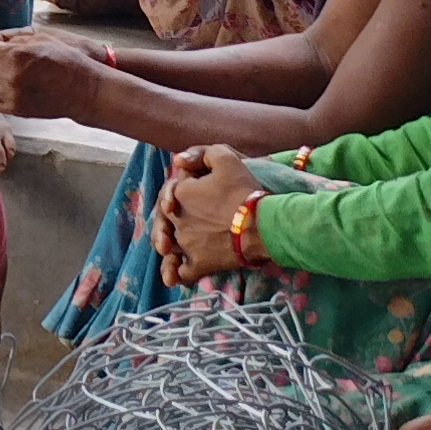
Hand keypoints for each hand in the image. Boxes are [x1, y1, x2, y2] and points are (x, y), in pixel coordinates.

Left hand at [0, 28, 114, 125]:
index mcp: (13, 55)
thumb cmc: (65, 59)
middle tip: (1, 61)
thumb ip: (12, 39)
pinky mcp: (16, 110)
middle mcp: (8, 76)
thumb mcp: (40, 38)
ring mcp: (12, 96)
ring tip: (6, 75)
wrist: (83, 90)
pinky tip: (11, 87)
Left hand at [157, 144, 263, 282]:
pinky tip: (174, 275)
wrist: (263, 223)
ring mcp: (187, 244)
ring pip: (171, 247)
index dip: (179, 191)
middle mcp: (178, 219)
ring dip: (169, 247)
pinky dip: (176, 273)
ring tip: (170, 249)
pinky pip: (182, 273)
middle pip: (168, 219)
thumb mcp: (226, 157)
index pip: (171, 191)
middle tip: (178, 218)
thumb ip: (203, 154)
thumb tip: (180, 161)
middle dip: (169, 219)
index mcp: (179, 193)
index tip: (194, 192)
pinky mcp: (200, 264)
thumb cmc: (244, 190)